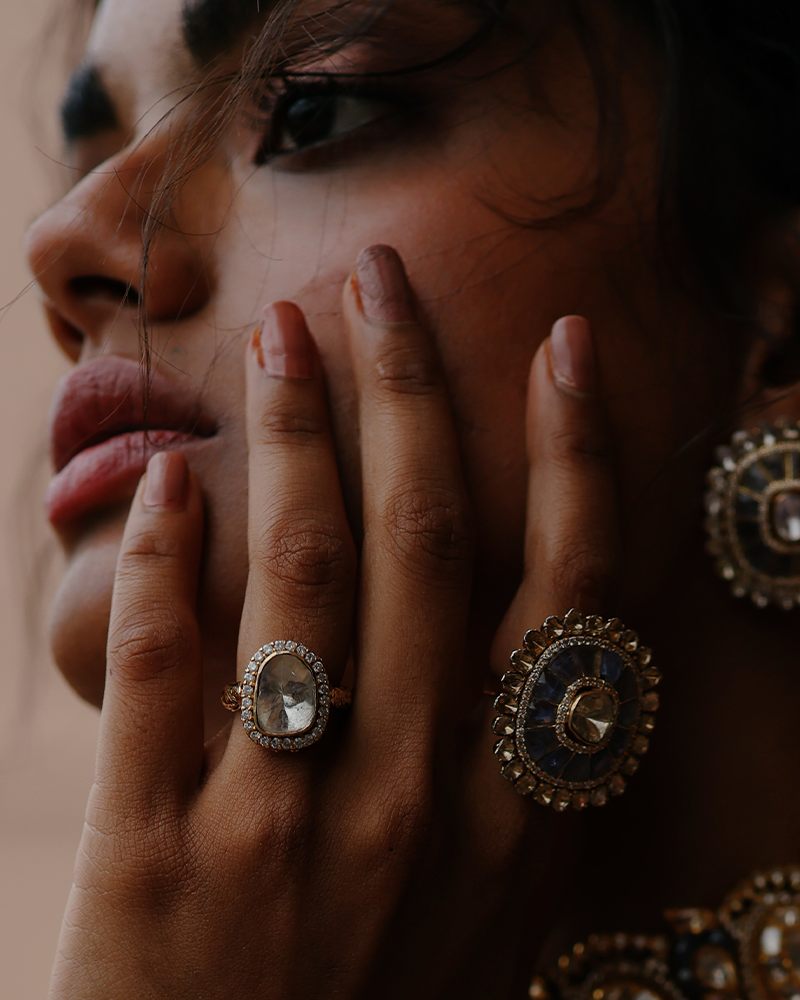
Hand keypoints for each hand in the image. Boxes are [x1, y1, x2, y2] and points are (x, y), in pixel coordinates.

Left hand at [48, 247, 619, 998]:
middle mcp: (418, 798)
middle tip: (384, 280)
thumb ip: (515, 772)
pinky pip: (169, 663)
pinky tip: (168, 476)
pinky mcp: (162, 851)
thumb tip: (527, 621)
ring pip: (304, 573)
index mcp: (512, 812)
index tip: (558, 345)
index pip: (564, 589)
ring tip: (284, 335)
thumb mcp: (493, 900)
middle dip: (411, 386)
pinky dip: (169, 552)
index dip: (574, 453)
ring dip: (296, 431)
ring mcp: (289, 821)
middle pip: (428, 539)